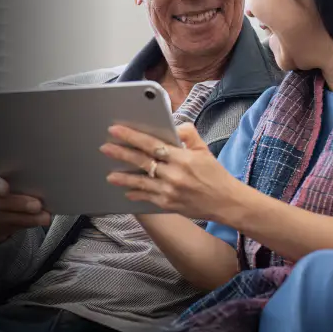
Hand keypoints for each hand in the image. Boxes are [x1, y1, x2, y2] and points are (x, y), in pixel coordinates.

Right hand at [0, 164, 50, 242]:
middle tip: (36, 205)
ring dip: (25, 218)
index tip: (6, 189)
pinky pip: (7, 228)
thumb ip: (4, 170)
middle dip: (17, 204)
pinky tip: (37, 221)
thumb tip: (30, 169)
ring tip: (43, 216)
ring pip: (2, 218)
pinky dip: (25, 224)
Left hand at [100, 123, 241, 220]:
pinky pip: (148, 197)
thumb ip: (188, 134)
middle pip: (142, 161)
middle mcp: (174, 175)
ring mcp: (170, 192)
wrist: (227, 203)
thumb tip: (172, 125)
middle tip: (105, 147)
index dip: (132, 136)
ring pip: (141, 182)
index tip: (116, 129)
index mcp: (183, 158)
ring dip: (124, 177)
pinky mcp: (169, 205)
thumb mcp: (204, 149)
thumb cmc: (215, 174)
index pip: (152, 144)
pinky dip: (136, 193)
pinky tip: (126, 190)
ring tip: (109, 174)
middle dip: (121, 153)